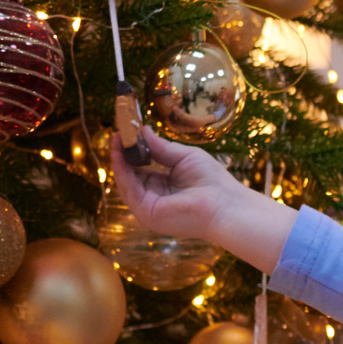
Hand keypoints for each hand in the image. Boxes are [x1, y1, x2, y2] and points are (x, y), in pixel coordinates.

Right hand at [109, 125, 248, 242]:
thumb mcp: (183, 157)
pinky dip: (123, 170)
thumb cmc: (211, 181)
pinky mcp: (147, 213)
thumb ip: (161, 147)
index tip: (126, 132)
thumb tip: (142, 130)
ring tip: (117, 138)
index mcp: (164, 187)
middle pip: (131, 175)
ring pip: (126, 182)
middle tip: (117, 132)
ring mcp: (148, 208)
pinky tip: (121, 153)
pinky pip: (130, 189)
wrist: (225, 204)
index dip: (133, 152)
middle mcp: (154, 198)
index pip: (142, 169)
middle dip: (123, 154)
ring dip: (119, 160)